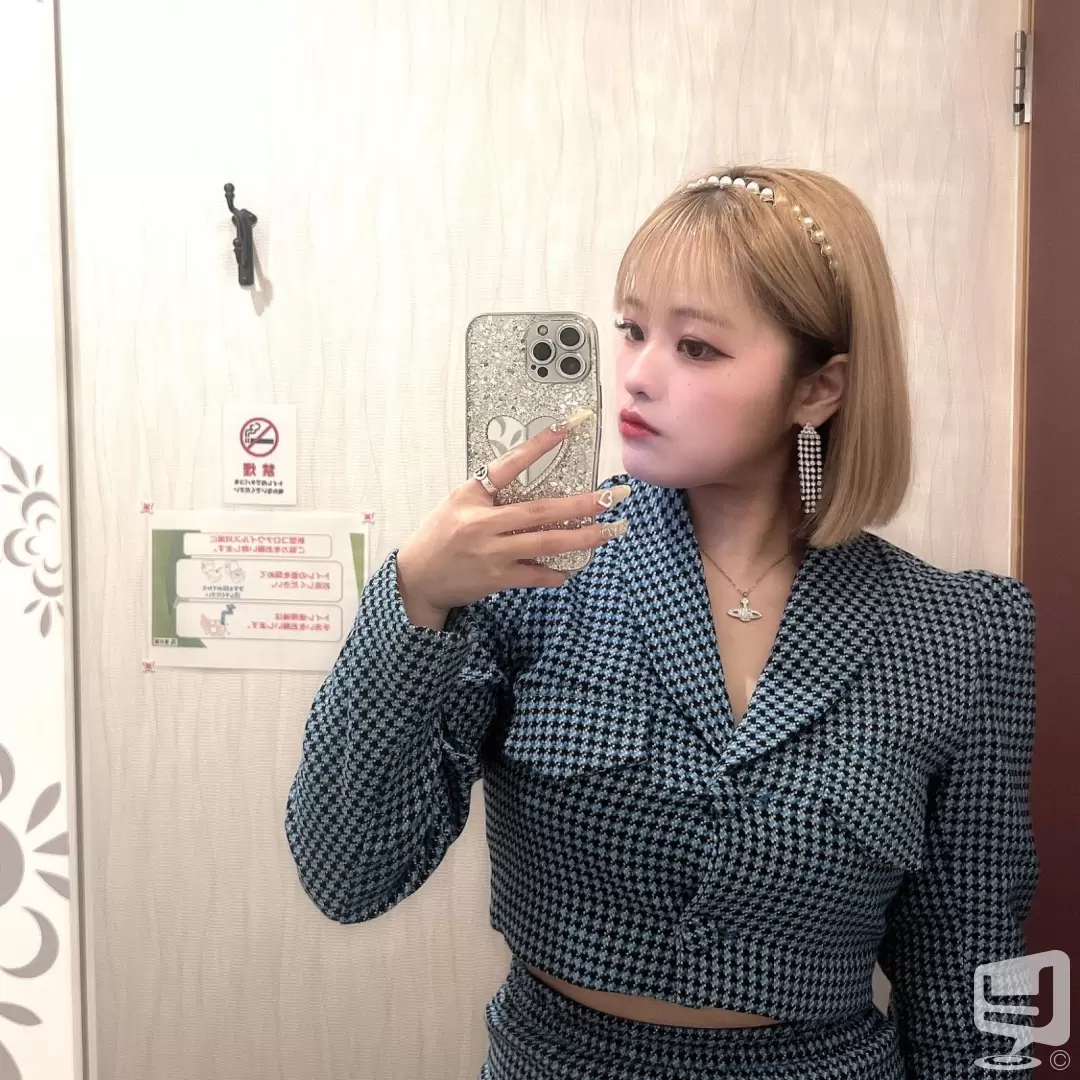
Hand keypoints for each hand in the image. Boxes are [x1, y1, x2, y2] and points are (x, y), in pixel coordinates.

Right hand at [395, 410, 629, 627]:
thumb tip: (535, 480)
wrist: (417, 579)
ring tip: (611, 530)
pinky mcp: (497, 579)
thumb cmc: (440, 535)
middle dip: (584, 503)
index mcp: (472, 496)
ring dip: (584, 538)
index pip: (509, 464)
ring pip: (546, 544)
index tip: (568, 427)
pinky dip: (558, 572)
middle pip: (542, 511)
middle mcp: (483, 523)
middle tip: (616, 495)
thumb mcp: (458, 503)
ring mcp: (492, 553)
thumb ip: (492, 492)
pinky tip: (575, 566)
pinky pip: (537, 575)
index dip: (539, 446)